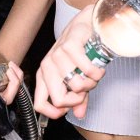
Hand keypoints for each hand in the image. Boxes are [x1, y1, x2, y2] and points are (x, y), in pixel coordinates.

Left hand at [34, 5, 104, 119]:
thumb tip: (79, 115)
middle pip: (58, 100)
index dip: (57, 112)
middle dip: (78, 99)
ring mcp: (56, 55)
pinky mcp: (69, 46)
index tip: (72, 107)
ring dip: (91, 83)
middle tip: (87, 88)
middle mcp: (47, 66)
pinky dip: (97, 73)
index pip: (40, 104)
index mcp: (44, 76)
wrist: (88, 24)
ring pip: (76, 86)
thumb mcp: (78, 78)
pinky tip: (99, 68)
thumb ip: (78, 98)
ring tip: (93, 74)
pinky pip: (86, 71)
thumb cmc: (81, 52)